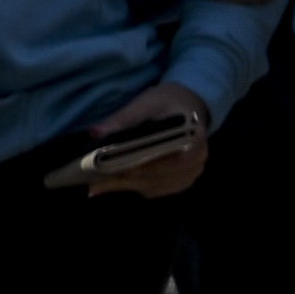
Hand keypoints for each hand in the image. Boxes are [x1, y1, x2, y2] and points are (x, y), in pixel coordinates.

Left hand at [70, 88, 215, 200]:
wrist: (185, 105)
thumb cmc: (166, 103)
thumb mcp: (146, 103)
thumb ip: (123, 118)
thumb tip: (95, 132)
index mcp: (196, 138)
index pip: (175, 161)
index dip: (148, 168)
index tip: (123, 170)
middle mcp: (199, 159)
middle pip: (162, 177)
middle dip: (129, 180)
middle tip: (97, 183)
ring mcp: (191, 172)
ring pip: (156, 187)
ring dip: (128, 186)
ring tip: (99, 185)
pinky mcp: (182, 180)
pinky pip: (156, 190)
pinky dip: (135, 188)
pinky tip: (115, 183)